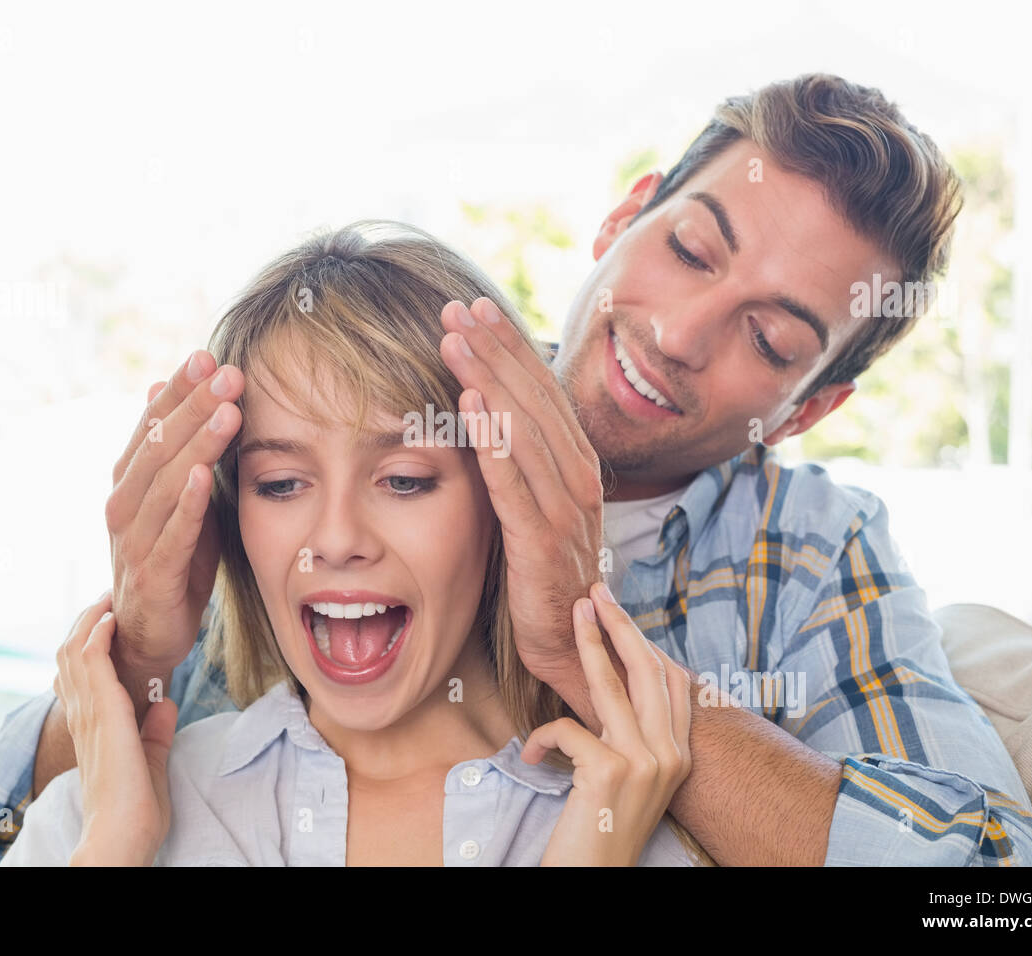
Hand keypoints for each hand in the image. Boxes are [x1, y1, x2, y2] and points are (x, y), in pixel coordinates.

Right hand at [54, 592, 177, 865]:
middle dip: (86, 622)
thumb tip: (166, 705)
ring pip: (74, 652)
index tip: (109, 619)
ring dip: (90, 620)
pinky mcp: (103, 714)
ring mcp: (89, 714)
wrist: (121, 837)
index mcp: (92, 728)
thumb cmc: (134, 812)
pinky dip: (98, 635)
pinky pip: (90, 663)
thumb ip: (155, 733)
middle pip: (70, 655)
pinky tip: (111, 619)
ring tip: (108, 599)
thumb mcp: (150, 763)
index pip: (80, 675)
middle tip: (107, 599)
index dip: (89, 643)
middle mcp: (83, 717)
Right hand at [106, 350, 243, 675]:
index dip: (179, 390)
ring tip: (227, 410)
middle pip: (160, 444)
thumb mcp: (178, 499)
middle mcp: (123, 503)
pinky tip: (202, 476)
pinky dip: (185, 503)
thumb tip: (162, 387)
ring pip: (164, 481)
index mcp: (130, 481)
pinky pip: (170, 533)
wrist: (149, 632)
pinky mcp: (153, 571)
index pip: (152, 423)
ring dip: (197, 443)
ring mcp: (133, 538)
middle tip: (228, 372)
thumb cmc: (171, 559)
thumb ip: (175, 449)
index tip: (209, 356)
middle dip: (195, 405)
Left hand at [439, 298, 604, 681]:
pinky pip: (515, 482)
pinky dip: (492, 441)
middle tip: (455, 310)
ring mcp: (565, 509)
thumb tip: (486, 414)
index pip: (541, 391)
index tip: (475, 311)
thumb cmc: (547, 572)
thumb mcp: (538, 506)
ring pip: (523, 430)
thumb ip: (522, 463)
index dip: (510, 347)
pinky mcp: (543, 542)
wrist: (575, 642)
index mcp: (576, 465)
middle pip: (532, 399)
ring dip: (487, 380)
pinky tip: (468, 406)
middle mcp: (578, 478)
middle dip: (493, 350)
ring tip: (453, 342)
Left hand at [522, 583, 690, 865]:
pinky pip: (569, 728)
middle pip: (649, 671)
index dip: (645, 642)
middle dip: (621, 625)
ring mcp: (645, 764)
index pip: (672, 683)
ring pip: (613, 686)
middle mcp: (671, 757)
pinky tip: (534, 755)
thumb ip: (629, 736)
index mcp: (680, 756)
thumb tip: (611, 682)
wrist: (592, 878)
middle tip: (595, 593)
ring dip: (589, 643)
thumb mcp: (627, 777)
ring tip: (572, 613)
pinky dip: (544, 736)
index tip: (618, 612)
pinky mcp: (611, 773)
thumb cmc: (600, 829)